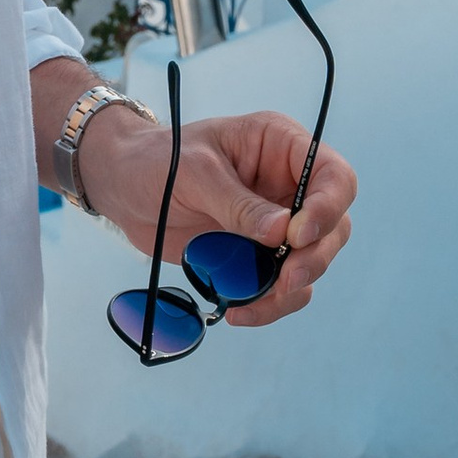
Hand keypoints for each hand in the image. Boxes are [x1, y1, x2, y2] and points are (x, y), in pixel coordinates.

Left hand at [83, 102, 356, 326]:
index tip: (297, 236)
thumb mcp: (193, 172)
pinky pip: (282, 287)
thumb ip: (238, 203)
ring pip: (312, 262)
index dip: (327, 208)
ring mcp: (276, 223)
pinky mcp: (258, 255)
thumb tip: (283, 235)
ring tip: (252, 302)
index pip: (334, 176)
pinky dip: (269, 304)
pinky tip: (240, 310)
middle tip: (284, 279)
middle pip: (333, 226)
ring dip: (291, 289)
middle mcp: (288, 185)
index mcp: (280, 146)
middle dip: (313, 258)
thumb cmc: (156, 161)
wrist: (123, 187)